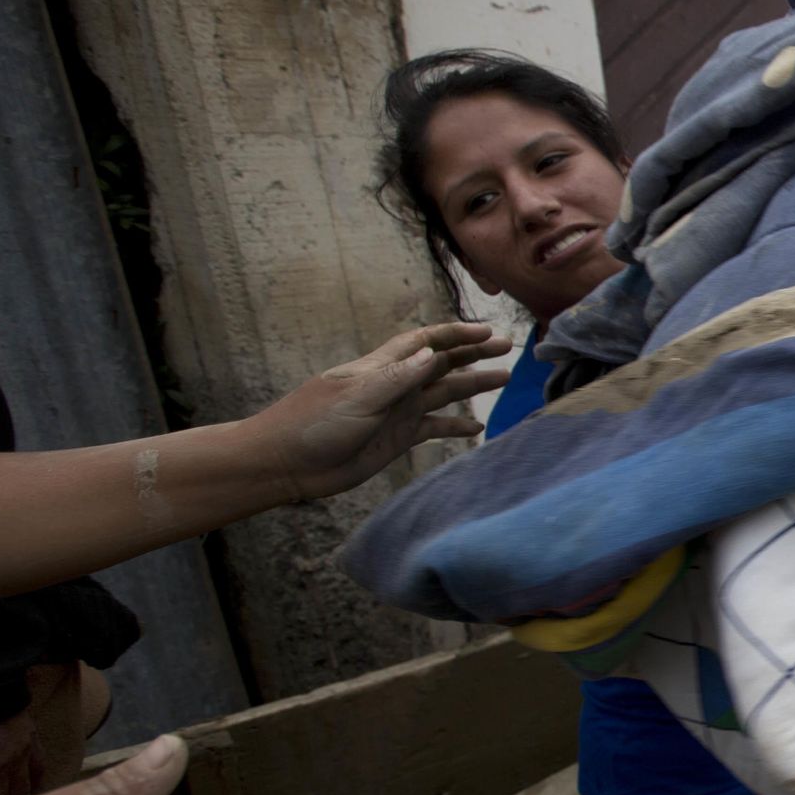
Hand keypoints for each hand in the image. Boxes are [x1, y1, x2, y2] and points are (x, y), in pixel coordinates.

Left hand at [244, 323, 512, 500]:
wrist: (287, 463)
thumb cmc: (314, 424)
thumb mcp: (360, 397)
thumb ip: (400, 378)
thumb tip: (436, 354)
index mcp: (383, 368)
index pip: (427, 342)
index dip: (456, 334)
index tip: (487, 331)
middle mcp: (395, 386)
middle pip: (442, 364)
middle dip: (474, 354)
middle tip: (508, 348)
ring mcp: (397, 412)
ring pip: (443, 393)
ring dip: (472, 386)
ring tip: (504, 379)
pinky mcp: (396, 439)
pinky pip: (434, 429)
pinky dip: (455, 427)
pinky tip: (477, 428)